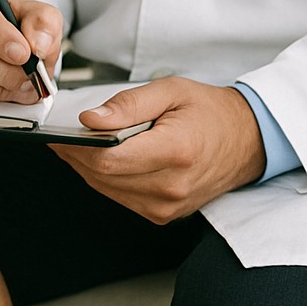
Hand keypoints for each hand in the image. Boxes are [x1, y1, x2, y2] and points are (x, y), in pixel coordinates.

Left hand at [50, 78, 265, 223]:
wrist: (249, 141)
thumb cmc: (210, 112)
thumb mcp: (169, 91)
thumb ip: (128, 105)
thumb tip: (90, 120)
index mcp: (175, 152)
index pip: (107, 158)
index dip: (75, 146)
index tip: (57, 132)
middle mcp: (172, 186)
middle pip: (101, 175)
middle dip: (75, 154)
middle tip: (61, 135)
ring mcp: (168, 206)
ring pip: (105, 188)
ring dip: (86, 167)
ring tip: (78, 144)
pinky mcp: (163, 214)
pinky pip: (119, 197)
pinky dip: (104, 178)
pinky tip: (101, 159)